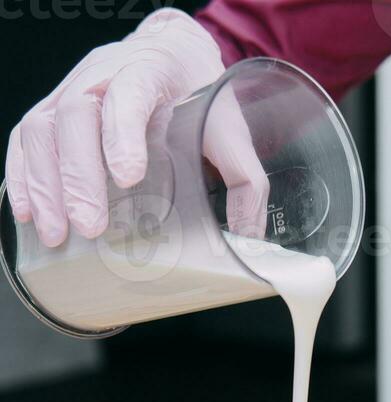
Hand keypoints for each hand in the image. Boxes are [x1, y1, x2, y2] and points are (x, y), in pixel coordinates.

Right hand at [5, 9, 268, 246]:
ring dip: (46, 185)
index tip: (128, 177)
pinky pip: (26, 138)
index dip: (122, 134)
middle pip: (76, 116)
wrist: (173, 56)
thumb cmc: (199, 94)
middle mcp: (103, 74)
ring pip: (43, 128)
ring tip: (57, 233)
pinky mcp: (52, 109)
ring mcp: (71, 90)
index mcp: (151, 71)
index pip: (129, 94)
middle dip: (79, 177)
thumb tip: (247, 237)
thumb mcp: (230, 128)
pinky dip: (24, 176)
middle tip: (91, 226)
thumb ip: (244, 179)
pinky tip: (30, 214)